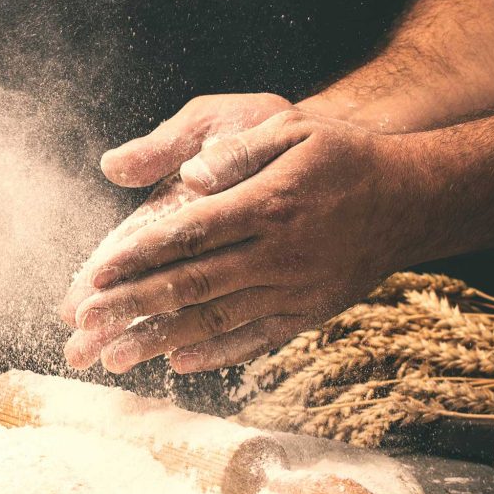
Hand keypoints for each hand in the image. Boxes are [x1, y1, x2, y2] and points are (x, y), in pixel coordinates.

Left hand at [63, 108, 427, 372]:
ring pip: (215, 320)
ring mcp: (292, 289)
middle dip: (131, 307)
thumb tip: (188, 178)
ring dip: (160, 340)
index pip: (188, 234)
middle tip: (84, 326)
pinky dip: (216, 354)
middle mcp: (277, 254)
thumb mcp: (294, 130)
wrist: (409, 201)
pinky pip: (255, 340)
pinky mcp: (307, 313)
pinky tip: (178, 363)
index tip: (95, 275)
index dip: (137, 256)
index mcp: (267, 205)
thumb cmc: (343, 157)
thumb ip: (238, 153)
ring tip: (114, 358)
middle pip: (191, 284)